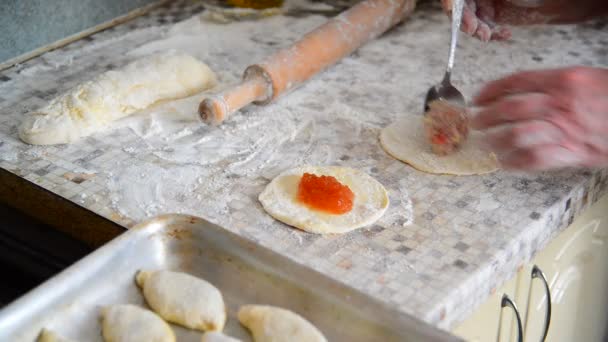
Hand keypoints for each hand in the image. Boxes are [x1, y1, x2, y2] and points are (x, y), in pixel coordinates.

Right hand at [440, 0, 607, 41]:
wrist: (558, 2)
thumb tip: (454, 2)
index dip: (453, 4)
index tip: (455, 12)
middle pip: (462, 9)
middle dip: (467, 20)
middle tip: (474, 29)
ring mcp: (485, 5)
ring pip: (472, 22)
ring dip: (479, 31)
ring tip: (488, 35)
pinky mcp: (494, 18)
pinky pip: (486, 30)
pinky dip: (492, 35)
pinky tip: (503, 35)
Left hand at [471, 66, 607, 170]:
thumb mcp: (586, 80)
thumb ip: (555, 85)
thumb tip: (522, 93)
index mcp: (564, 80)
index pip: (516, 81)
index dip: (491, 90)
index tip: (477, 98)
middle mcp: (561, 103)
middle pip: (510, 108)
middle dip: (486, 116)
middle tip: (474, 122)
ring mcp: (567, 128)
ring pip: (517, 133)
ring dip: (496, 140)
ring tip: (486, 143)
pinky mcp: (574, 152)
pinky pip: (534, 158)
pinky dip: (515, 162)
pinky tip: (505, 163)